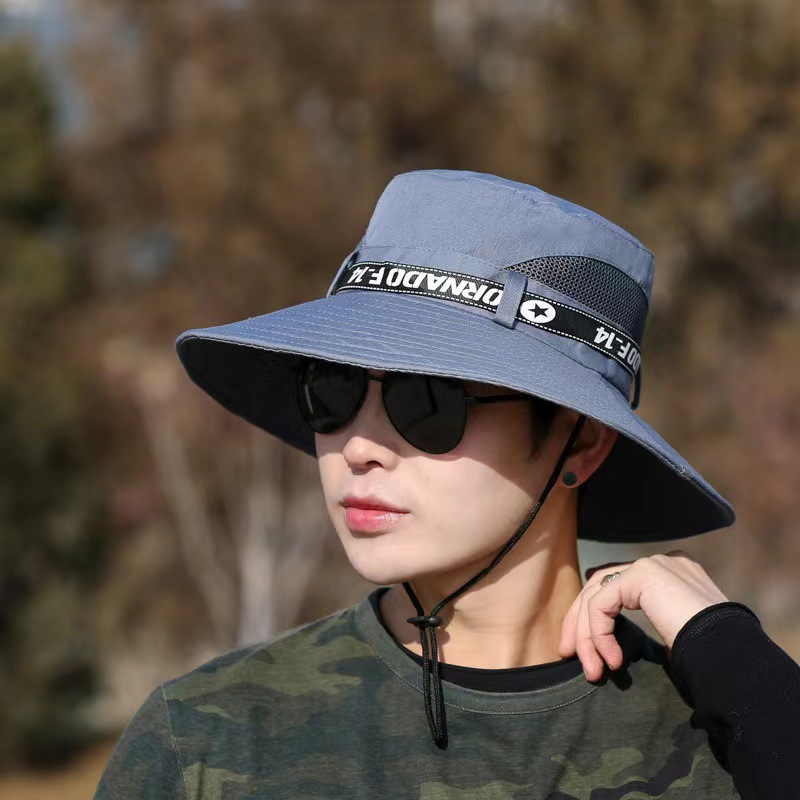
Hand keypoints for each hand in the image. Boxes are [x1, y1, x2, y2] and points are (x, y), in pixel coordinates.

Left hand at [557, 549, 728, 680]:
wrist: (733, 657)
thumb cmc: (710, 656)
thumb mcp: (675, 634)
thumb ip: (648, 622)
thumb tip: (609, 640)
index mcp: (670, 574)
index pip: (616, 587)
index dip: (594, 618)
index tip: (584, 652)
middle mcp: (661, 562)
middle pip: (600, 586)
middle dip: (580, 624)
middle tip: (569, 655)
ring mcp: (653, 564)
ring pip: (597, 595)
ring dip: (586, 635)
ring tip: (592, 671)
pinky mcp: (644, 575)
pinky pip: (602, 603)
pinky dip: (598, 633)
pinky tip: (611, 660)